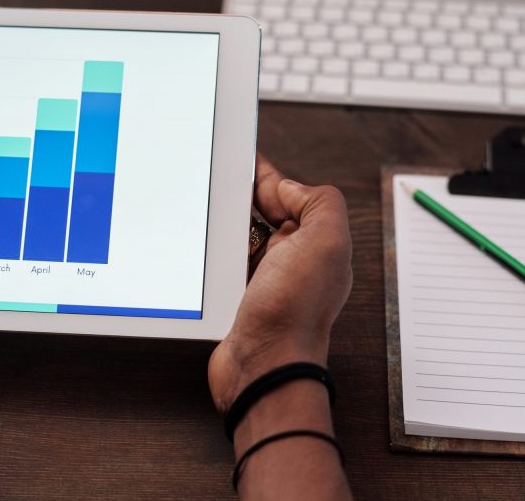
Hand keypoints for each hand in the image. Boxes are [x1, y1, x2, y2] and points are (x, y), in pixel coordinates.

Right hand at [208, 154, 351, 412]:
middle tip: (214, 177)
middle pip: (262, 213)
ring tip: (203, 205)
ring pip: (239, 236)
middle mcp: (292, 260)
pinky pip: (222, 263)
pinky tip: (198, 243)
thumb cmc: (295, 312)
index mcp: (316, 242)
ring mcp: (263, 279)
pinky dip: (212, 252)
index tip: (240, 157)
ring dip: (223, 223)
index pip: (290, 195)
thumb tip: (288, 188)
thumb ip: (318, 203)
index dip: (266, 176)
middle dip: (240, 195)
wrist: (263, 366)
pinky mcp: (236, 298)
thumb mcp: (326, 241)